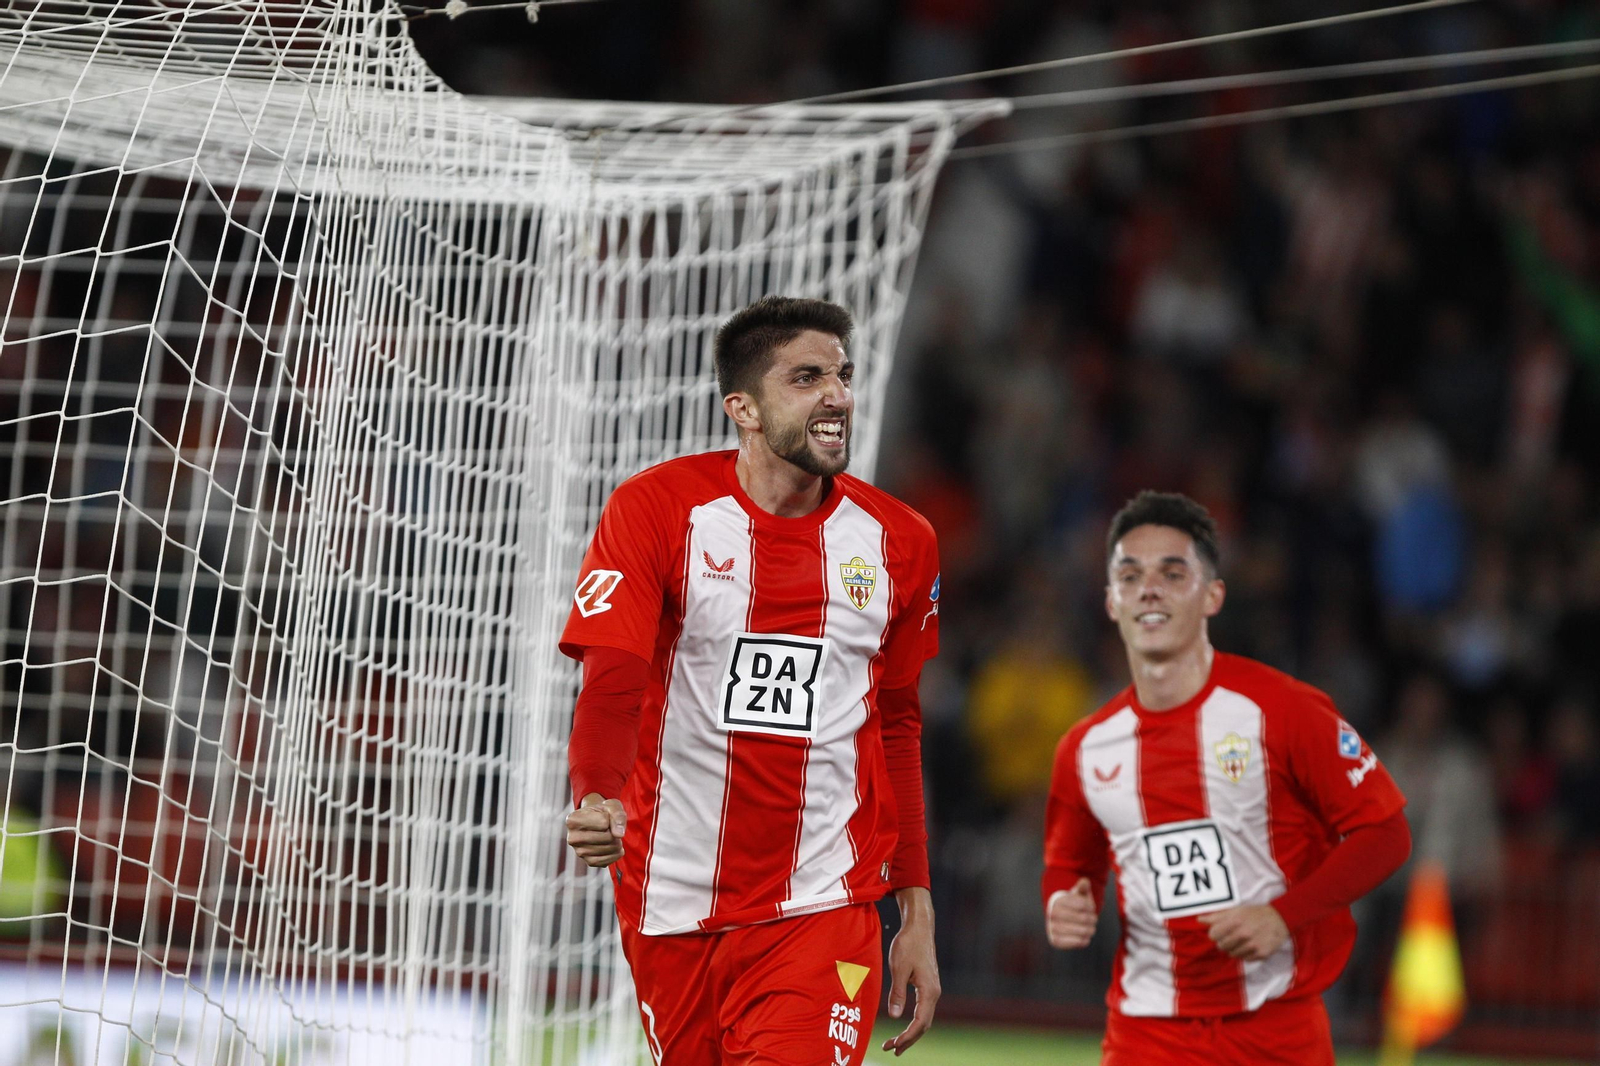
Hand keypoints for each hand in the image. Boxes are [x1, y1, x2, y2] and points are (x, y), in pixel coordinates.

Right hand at [564, 793, 625, 867]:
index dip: (610, 819)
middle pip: (607, 837)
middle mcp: (573, 838)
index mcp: (573, 820)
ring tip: (614, 837)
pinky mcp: (588, 861)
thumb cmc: (603, 812)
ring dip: (618, 843)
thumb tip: (619, 834)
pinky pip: (606, 861)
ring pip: (609, 849)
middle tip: (612, 828)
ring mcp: (579, 851)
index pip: (604, 822)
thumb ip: (617, 816)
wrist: (596, 821)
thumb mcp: (611, 806)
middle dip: (615, 832)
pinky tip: (615, 848)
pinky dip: (615, 854)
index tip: (604, 816)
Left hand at [881, 886, 939, 1056]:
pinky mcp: (928, 985)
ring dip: (911, 1032)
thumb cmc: (908, 944)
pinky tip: (904, 1025)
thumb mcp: (899, 968)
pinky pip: (923, 1010)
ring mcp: (933, 989)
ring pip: (924, 1018)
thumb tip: (895, 1017)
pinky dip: (913, 1021)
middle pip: (924, 1025)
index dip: (907, 1037)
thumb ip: (897, 993)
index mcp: (929, 991)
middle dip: (908, 1040)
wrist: (919, 927)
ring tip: (895, 1043)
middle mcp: (934, 993)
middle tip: (891, 1050)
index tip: (893, 1045)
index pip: (920, 1023)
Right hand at [1045, 877, 1097, 949]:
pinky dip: (1085, 940)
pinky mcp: (1056, 941)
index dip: (1091, 907)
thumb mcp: (1078, 894)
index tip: (1090, 908)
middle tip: (1094, 919)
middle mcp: (1052, 914)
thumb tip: (1084, 881)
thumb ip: (1082, 887)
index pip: (1083, 905)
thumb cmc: (1073, 905)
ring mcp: (1052, 928)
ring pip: (1082, 931)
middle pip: (1083, 919)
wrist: (1060, 920)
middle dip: (1092, 919)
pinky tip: (1084, 936)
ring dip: (1090, 930)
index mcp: (1058, 900)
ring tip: (1090, 928)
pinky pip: (1077, 942)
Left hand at [1197, 904, 1289, 960]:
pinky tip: (1250, 945)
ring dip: (1234, 948)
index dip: (1215, 934)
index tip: (1220, 932)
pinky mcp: (1261, 954)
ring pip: (1232, 954)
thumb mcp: (1236, 910)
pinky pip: (1245, 959)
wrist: (1280, 919)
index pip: (1213, 935)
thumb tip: (1199, 920)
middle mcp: (1243, 934)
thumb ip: (1216, 917)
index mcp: (1235, 922)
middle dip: (1223, 941)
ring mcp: (1253, 945)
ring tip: (1241, 940)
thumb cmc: (1254, 913)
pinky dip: (1245, 954)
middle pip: (1221, 946)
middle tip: (1232, 936)